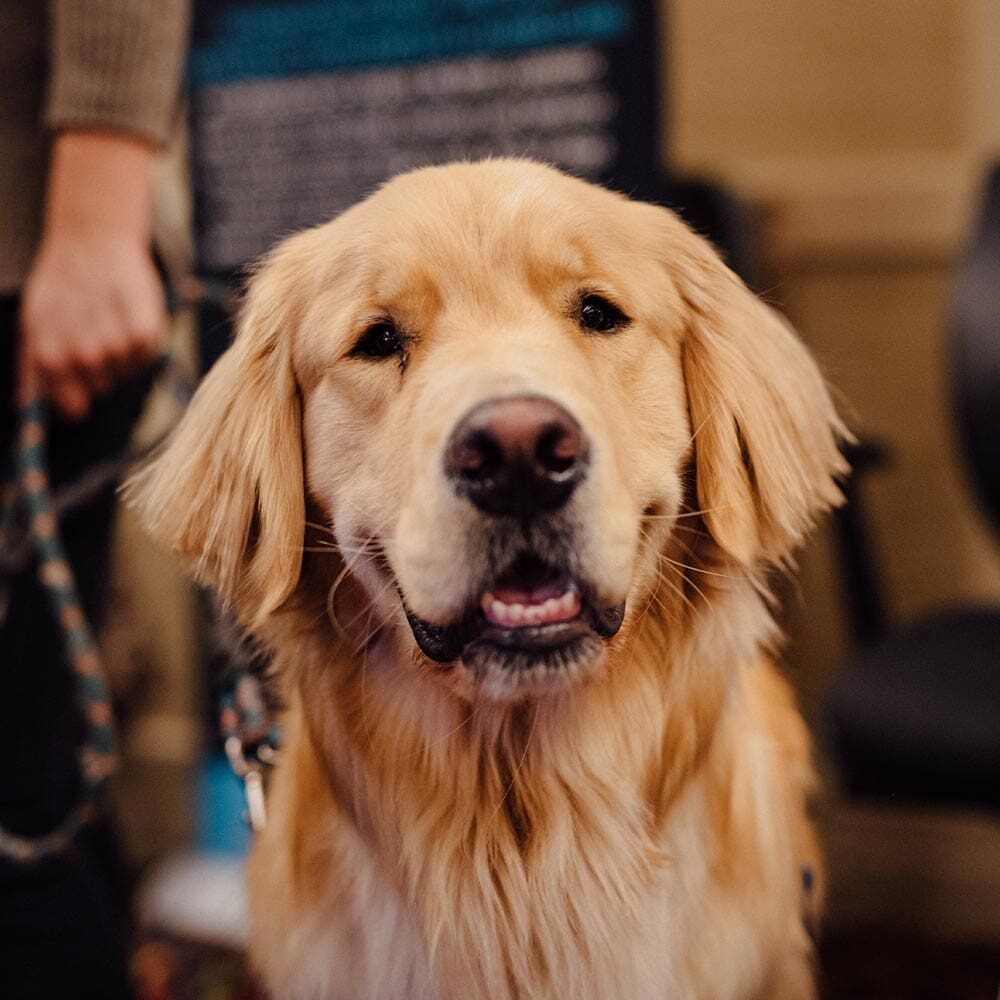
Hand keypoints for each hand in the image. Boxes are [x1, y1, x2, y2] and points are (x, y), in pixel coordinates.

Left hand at [17, 131, 164, 419]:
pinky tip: (129, 315)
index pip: (73, 409)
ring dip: (120, 352)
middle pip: (101, 390)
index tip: (78, 381)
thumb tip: (22, 407)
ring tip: (110, 319)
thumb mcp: (35, 323)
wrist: (91, 242)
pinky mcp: (146, 333)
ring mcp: (116, 347)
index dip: (77, 397)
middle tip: (93, 332)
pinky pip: (146, 355)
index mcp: (51, 358)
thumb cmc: (61, 285)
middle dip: (97, 369)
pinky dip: (142, 340)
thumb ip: (32, 369)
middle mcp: (83, 357)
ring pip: (125, 373)